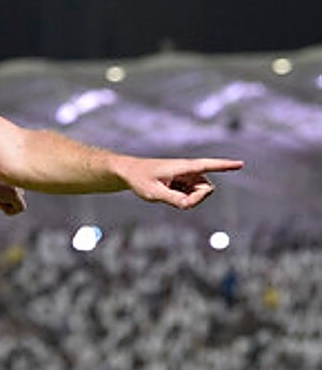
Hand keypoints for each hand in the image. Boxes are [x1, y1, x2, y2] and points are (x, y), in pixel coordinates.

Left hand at [122, 157, 242, 208]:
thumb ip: (172, 199)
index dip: (224, 165)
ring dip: (189, 199)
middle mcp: (188, 170)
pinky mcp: (183, 182)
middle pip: (206, 188)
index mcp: (182, 167)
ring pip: (199, 193)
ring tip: (167, 195)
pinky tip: (167, 193)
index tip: (240, 164)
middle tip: (180, 204)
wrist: (129, 173)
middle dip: (197, 199)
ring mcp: (186, 176)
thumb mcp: (153, 193)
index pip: (207, 165)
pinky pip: (191, 194)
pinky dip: (183, 198)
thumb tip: (188, 205)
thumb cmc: (140, 179)